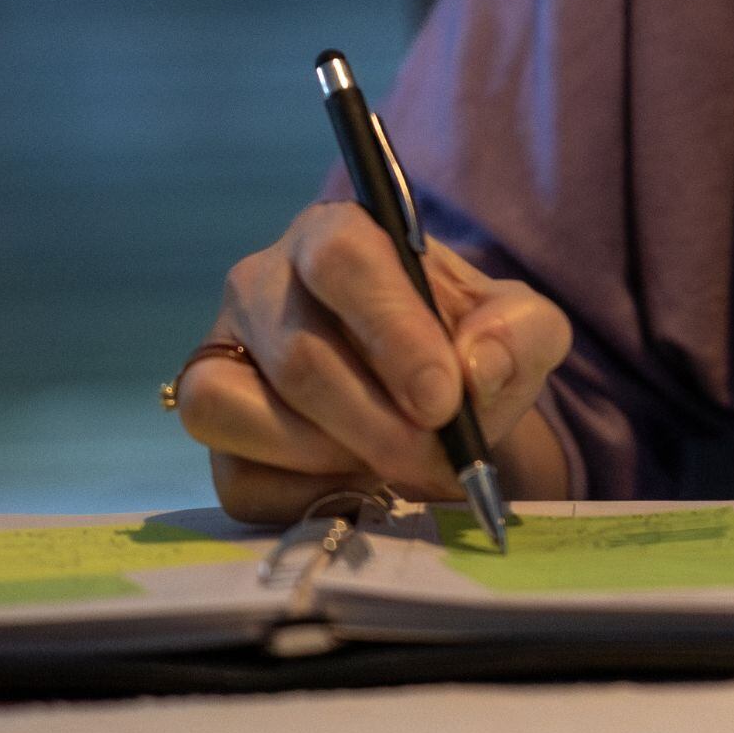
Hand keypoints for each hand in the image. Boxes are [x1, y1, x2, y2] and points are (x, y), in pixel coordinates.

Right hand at [175, 200, 576, 522]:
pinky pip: (237, 477)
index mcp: (337, 234)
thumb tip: (477, 367)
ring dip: (332, 458)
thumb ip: (521, 334)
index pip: (342, 258)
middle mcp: (262, 282)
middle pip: (298, 354)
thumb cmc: (466, 349)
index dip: (391, 333)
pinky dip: (305, 498)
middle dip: (377, 423)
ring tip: (399, 470)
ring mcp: (221, 352)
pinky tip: (358, 488)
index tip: (442, 400)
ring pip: (236, 409)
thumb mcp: (520, 330)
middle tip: (436, 461)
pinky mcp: (211, 425)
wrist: (435, 406)